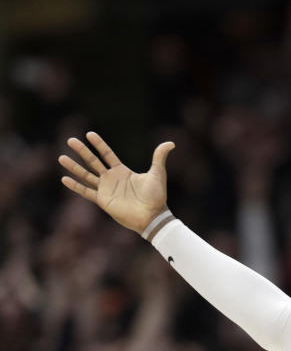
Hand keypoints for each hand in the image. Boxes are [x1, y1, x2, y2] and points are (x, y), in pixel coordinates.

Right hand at [58, 132, 174, 234]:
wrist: (152, 215)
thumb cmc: (156, 196)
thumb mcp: (157, 174)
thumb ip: (159, 157)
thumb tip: (170, 143)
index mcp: (122, 171)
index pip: (108, 154)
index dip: (99, 144)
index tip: (89, 134)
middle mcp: (112, 179)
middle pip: (93, 161)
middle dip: (82, 151)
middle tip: (70, 140)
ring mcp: (106, 189)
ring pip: (86, 175)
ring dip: (74, 167)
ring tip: (61, 157)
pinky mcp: (103, 200)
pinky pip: (86, 192)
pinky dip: (75, 186)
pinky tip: (64, 179)